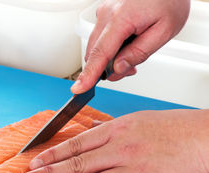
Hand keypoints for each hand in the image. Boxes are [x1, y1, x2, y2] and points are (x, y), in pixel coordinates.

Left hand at [21, 110, 208, 172]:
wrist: (202, 137)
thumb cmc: (168, 128)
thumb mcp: (132, 122)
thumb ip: (106, 134)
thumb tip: (80, 141)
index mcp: (116, 131)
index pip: (76, 144)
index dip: (52, 154)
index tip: (34, 161)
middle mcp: (122, 149)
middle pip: (78, 163)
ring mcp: (135, 169)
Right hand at [71, 0, 190, 93]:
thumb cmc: (169, 0)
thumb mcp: (164, 31)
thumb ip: (139, 53)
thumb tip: (118, 68)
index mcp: (122, 18)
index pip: (100, 53)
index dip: (88, 74)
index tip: (78, 88)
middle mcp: (107, 13)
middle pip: (96, 53)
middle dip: (107, 68)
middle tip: (130, 69)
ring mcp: (104, 12)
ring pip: (96, 47)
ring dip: (109, 58)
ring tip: (132, 54)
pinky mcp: (105, 12)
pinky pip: (100, 37)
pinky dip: (109, 47)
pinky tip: (125, 45)